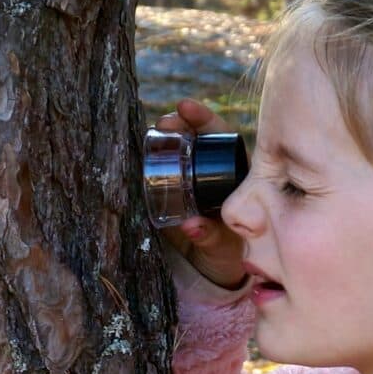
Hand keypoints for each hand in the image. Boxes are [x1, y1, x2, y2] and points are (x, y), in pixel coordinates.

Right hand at [155, 98, 247, 289]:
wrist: (212, 266)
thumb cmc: (227, 252)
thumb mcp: (223, 245)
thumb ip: (210, 235)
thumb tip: (190, 225)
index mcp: (233, 175)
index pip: (220, 137)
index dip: (204, 119)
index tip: (186, 107)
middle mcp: (210, 170)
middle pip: (196, 137)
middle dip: (180, 123)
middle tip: (165, 122)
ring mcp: (189, 178)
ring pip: (176, 149)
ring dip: (163, 137)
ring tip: (153, 131)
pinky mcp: (170, 190)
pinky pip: (159, 168)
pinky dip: (149, 158)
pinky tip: (140, 150)